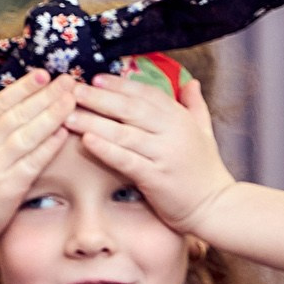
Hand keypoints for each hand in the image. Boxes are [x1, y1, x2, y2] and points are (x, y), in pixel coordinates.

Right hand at [0, 71, 76, 239]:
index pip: (1, 102)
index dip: (23, 87)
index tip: (44, 74)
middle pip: (19, 115)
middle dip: (45, 96)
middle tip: (68, 80)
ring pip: (28, 135)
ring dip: (52, 116)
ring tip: (72, 100)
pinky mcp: (11, 185)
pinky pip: (34, 161)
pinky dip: (49, 146)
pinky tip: (65, 133)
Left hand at [66, 74, 235, 233]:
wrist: (216, 205)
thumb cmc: (204, 170)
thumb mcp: (204, 131)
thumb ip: (195, 106)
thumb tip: (191, 83)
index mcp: (181, 119)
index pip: (147, 94)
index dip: (121, 85)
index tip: (96, 78)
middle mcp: (173, 132)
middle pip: (131, 109)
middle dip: (100, 98)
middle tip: (73, 90)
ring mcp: (164, 154)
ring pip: (124, 133)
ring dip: (94, 121)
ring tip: (68, 115)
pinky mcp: (156, 178)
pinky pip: (127, 160)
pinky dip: (106, 149)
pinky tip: (87, 140)